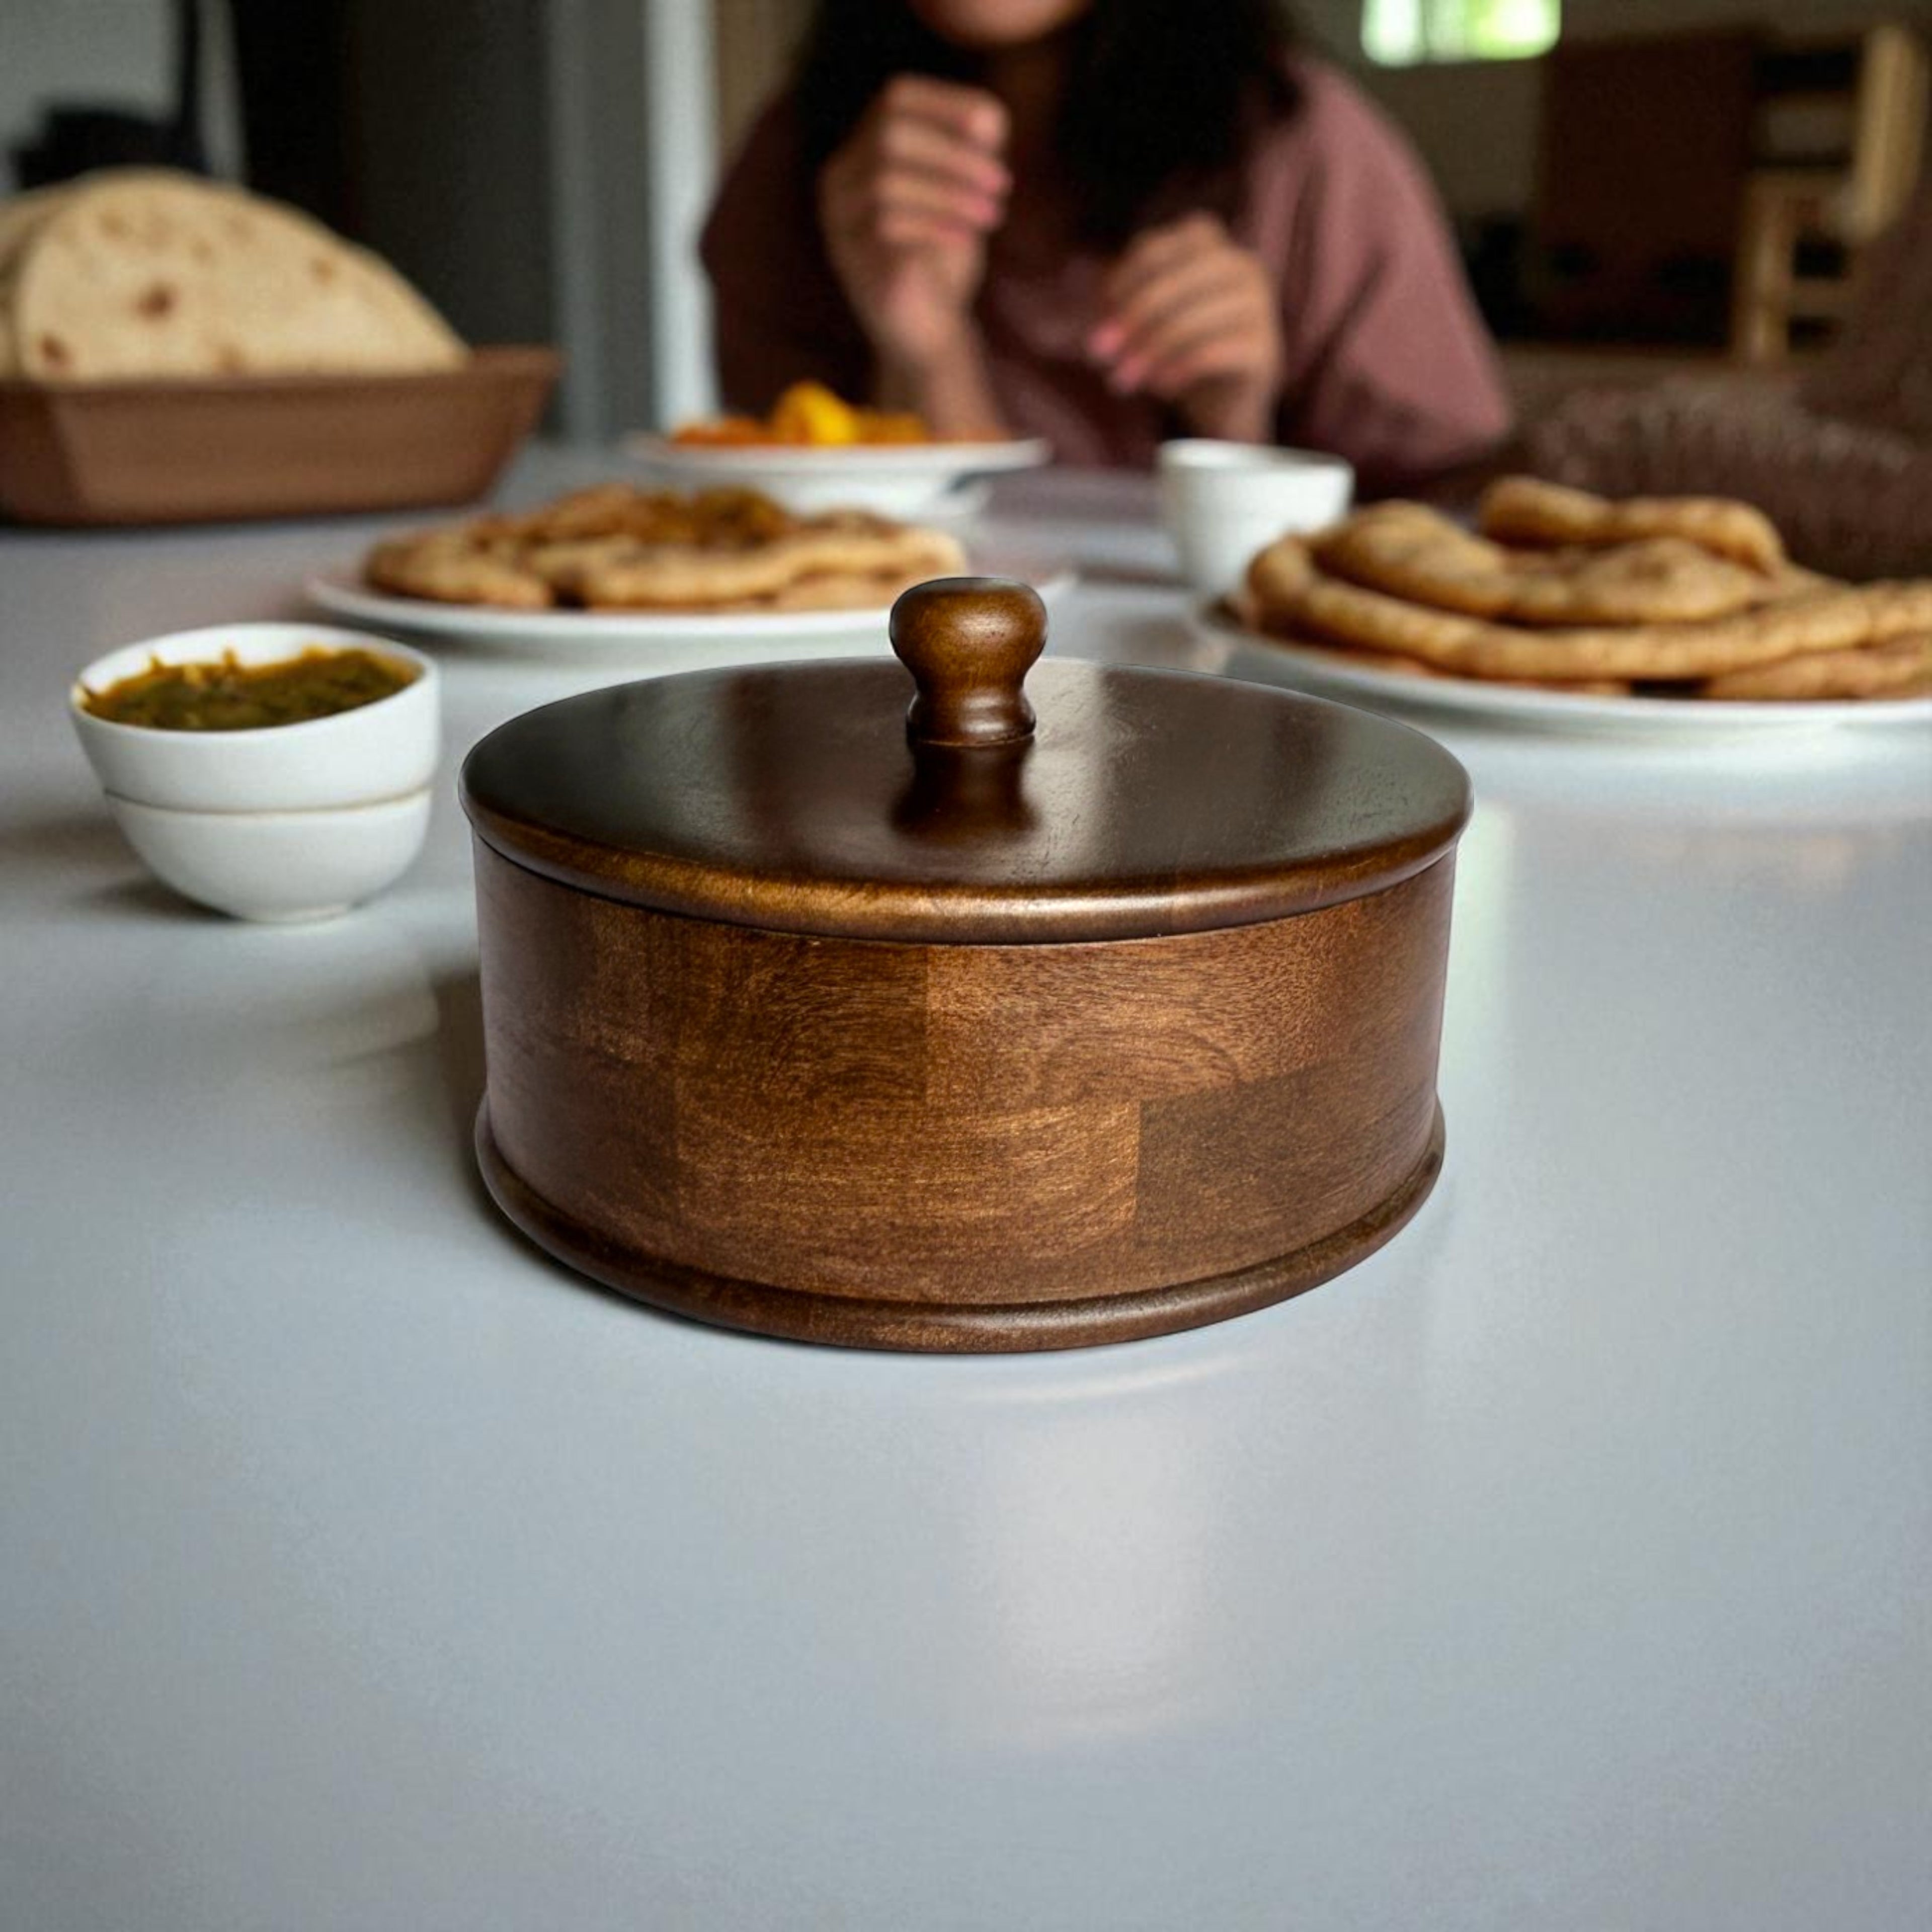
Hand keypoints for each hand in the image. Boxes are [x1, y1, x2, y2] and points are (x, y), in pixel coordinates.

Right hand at [818, 76, 1009, 372]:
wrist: (926, 331)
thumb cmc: (944, 254)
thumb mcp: (964, 192)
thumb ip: (973, 150)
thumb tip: (987, 118)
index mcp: (866, 149)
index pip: (895, 97)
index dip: (944, 103)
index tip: (993, 131)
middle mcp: (840, 178)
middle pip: (890, 134)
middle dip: (954, 154)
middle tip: (1001, 182)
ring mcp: (838, 220)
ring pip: (886, 180)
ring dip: (950, 193)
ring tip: (993, 215)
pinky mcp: (848, 258)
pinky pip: (884, 226)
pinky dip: (934, 225)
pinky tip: (966, 238)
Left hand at [1089, 213, 1283, 443]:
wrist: (1225, 403)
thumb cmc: (1178, 351)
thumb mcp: (1145, 323)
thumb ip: (1122, 313)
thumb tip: (1101, 335)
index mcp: (1208, 245)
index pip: (1155, 249)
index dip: (1121, 283)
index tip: (1099, 318)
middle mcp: (1240, 266)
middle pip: (1176, 281)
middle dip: (1133, 318)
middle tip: (1099, 355)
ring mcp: (1259, 305)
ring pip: (1194, 320)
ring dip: (1150, 352)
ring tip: (1123, 379)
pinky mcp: (1264, 348)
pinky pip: (1214, 353)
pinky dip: (1180, 370)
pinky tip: (1162, 389)